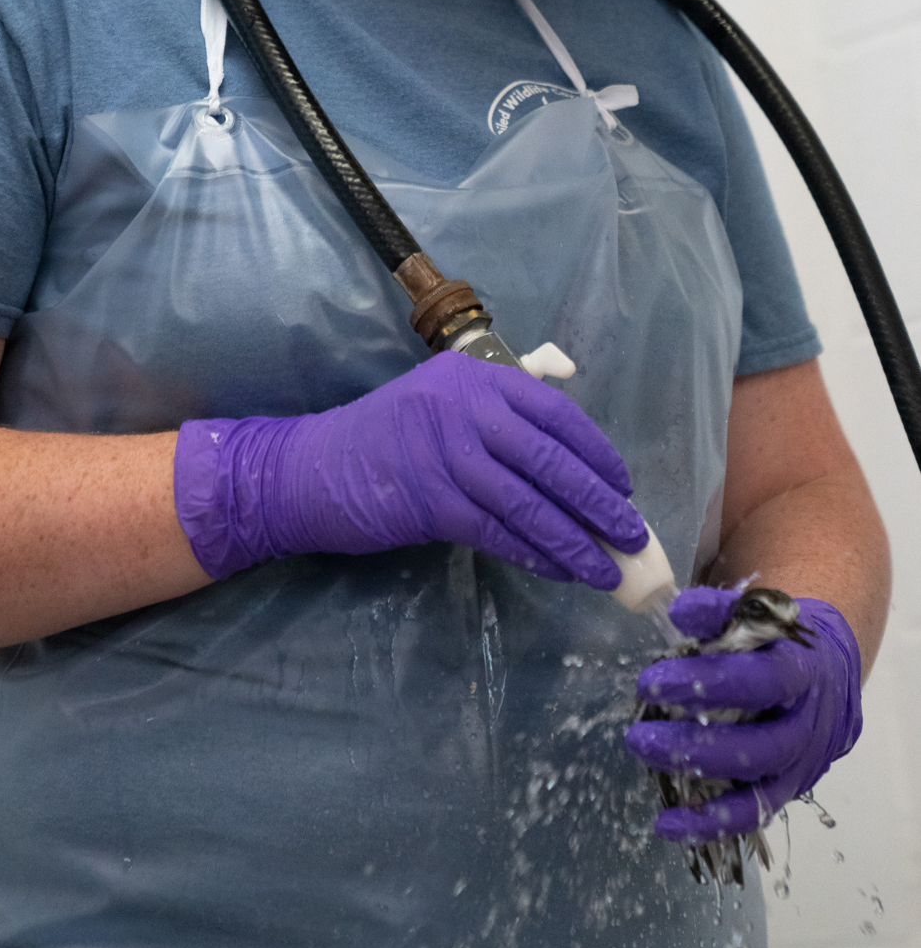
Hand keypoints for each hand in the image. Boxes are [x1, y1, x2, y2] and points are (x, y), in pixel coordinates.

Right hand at [174, 349, 646, 582]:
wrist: (315, 467)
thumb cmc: (387, 435)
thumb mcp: (442, 397)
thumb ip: (500, 404)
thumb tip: (571, 424)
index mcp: (476, 377)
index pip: (555, 413)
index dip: (596, 453)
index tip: (623, 486)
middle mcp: (465, 407)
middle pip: (551, 459)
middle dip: (599, 503)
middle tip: (632, 535)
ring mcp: (447, 454)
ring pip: (530, 503)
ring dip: (576, 541)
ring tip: (607, 568)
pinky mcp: (432, 501)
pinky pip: (500, 533)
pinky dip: (536, 554)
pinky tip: (561, 571)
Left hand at [624, 592, 862, 842]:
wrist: (828, 674)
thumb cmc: (777, 642)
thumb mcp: (756, 618)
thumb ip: (719, 614)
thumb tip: (680, 610)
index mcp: (803, 673)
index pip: (763, 682)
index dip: (710, 682)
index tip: (654, 678)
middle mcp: (806, 725)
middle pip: (758, 744)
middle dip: (695, 739)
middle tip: (641, 723)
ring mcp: (800, 764)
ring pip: (756, 783)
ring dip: (697, 772)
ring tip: (644, 751)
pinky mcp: (786, 791)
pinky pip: (752, 814)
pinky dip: (710, 823)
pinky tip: (668, 824)